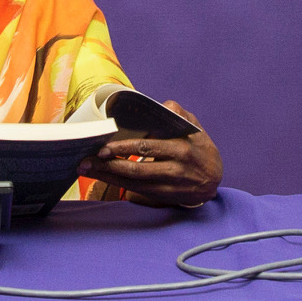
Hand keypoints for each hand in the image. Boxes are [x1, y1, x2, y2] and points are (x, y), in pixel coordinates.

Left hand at [78, 100, 222, 207]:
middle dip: (109, 164)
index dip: (124, 147)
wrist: (214, 180)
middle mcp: (175, 168)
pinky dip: (117, 184)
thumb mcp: (196, 128)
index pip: (149, 147)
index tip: (104, 146)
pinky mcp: (164, 196)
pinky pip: (137, 190)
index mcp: (182, 148)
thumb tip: (162, 104)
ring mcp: (168, 184)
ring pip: (134, 181)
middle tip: (87, 159)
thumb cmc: (200, 149)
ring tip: (87, 168)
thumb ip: (179, 114)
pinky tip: (102, 177)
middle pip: (137, 168)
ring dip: (108, 176)